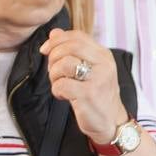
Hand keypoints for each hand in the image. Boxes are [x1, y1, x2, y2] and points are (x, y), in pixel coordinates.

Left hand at [40, 29, 128, 144]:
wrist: (111, 122)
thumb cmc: (96, 94)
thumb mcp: (88, 69)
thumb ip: (73, 50)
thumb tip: (54, 32)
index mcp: (103, 55)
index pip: (77, 36)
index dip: (57, 40)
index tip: (45, 50)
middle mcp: (104, 64)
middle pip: (70, 47)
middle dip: (53, 57)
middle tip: (53, 72)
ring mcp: (98, 79)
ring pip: (64, 64)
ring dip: (54, 75)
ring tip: (59, 84)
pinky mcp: (89, 95)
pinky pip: (62, 85)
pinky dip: (56, 90)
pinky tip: (64, 96)